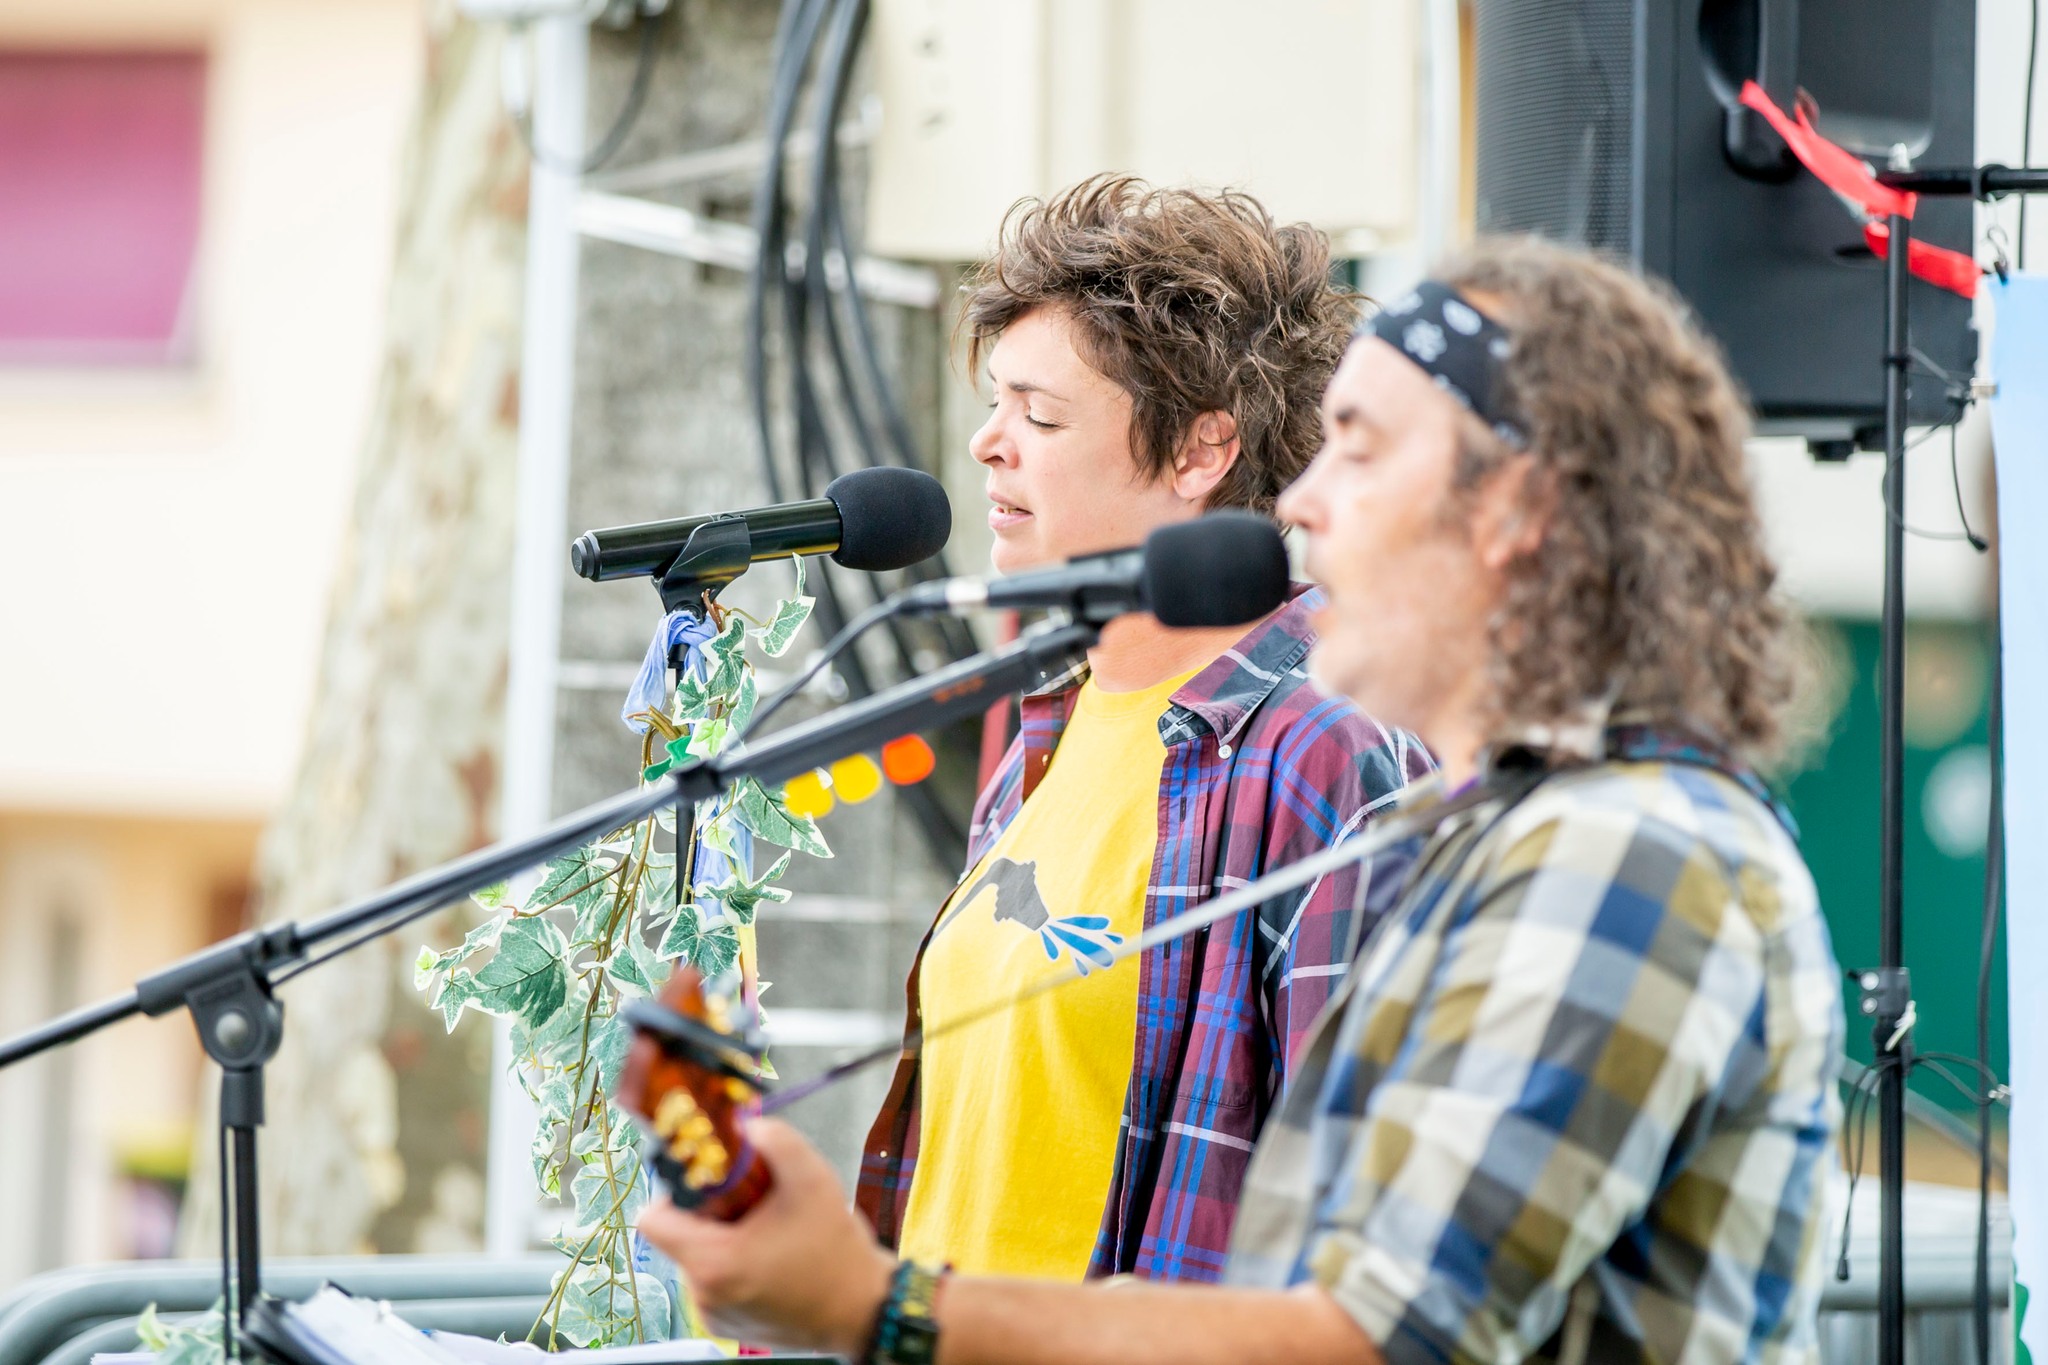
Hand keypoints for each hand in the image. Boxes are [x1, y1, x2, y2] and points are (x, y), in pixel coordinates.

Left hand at [637, 1117, 895, 1354]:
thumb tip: (743, 1124)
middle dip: (711, 1213)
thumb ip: (774, 1137)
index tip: (712, 1183)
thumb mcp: (812, 1178)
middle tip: (753, 1203)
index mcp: (713, 1261)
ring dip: (724, 1239)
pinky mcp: (726, 1327)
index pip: (652, 1219)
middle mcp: (703, 1294)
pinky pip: (713, 1283)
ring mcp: (713, 1315)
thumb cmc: (836, 1248)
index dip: (676, 1191)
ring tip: (770, 1234)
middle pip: (679, 1235)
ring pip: (697, 1257)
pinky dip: (734, 1266)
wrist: (861, 1309)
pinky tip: (772, 1261)